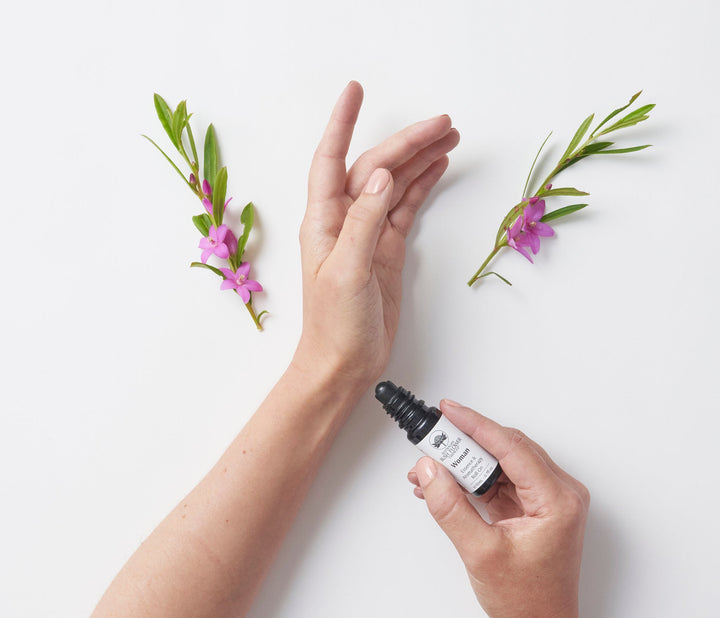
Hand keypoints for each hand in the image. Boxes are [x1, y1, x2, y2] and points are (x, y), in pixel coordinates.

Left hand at [292, 81, 458, 391]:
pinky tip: (437, 168)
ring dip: (420, 160)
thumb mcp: (346, 272)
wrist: (344, 363)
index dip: (342, 123)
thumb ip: (362, 223)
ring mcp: (368, 235)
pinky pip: (405, 208)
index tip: (355, 91)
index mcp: (324, 221)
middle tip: (442, 123)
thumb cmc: (335, 325)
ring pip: (394, 185)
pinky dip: (421, 187)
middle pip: (375, 167)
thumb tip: (379, 177)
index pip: (330, 159)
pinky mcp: (386, 251)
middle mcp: (344, 221)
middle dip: (406, 142)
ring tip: (450, 137)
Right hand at [408, 399, 589, 617]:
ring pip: (501, 463)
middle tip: (432, 438)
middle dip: (465, 443)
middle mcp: (558, 493)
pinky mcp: (534, 507)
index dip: (475, 424)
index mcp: (557, 499)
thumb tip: (429, 470)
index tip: (448, 411)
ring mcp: (547, 500)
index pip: (511, 446)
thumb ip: (451, 507)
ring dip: (466, 463)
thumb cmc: (525, 601)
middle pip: (506, 449)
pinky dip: (473, 480)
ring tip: (430, 468)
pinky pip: (501, 480)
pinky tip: (446, 484)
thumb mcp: (480, 553)